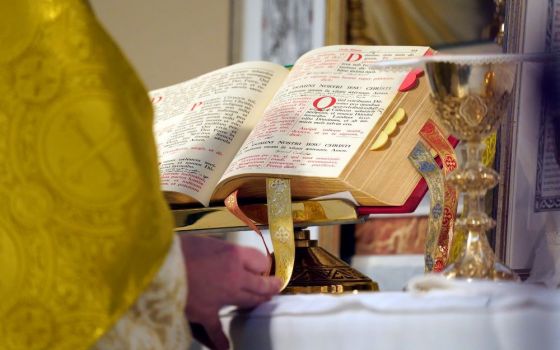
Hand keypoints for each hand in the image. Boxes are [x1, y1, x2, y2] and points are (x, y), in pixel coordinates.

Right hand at [179, 235, 280, 349]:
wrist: (156, 263)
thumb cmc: (177, 248)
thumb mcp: (204, 241)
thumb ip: (220, 251)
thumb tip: (225, 257)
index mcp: (233, 254)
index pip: (261, 261)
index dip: (263, 264)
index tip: (263, 266)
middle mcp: (234, 275)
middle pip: (260, 284)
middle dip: (269, 286)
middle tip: (274, 287)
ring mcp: (222, 296)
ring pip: (248, 302)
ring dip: (256, 303)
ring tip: (262, 303)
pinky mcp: (206, 313)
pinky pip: (218, 330)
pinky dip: (221, 340)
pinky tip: (226, 347)